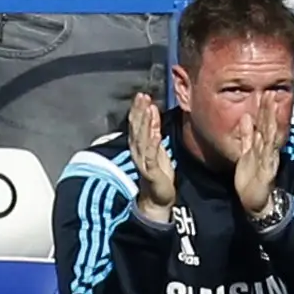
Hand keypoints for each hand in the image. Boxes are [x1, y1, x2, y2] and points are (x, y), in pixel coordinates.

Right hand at [127, 91, 177, 217]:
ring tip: (148, 108)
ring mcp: (143, 161)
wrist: (157, 198)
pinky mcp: (151, 171)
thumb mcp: (157, 148)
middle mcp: (138, 152)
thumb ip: (153, 131)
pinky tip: (155, 132)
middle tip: (142, 96)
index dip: (138, 110)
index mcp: (139, 146)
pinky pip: (151, 155)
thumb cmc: (158, 172)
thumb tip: (152, 112)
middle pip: (137, 129)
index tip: (141, 95)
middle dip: (139, 112)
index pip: (136, 125)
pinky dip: (152, 143)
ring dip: (145, 123)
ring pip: (142, 139)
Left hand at [232, 88, 289, 216]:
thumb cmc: (252, 177)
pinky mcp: (267, 171)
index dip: (264, 110)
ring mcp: (267, 159)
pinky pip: (267, 156)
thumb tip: (245, 117)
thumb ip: (246, 136)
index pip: (263, 124)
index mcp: (260, 146)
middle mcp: (266, 150)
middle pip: (268, 127)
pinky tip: (270, 135)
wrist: (255, 200)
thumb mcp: (247, 152)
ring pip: (269, 137)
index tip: (265, 93)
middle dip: (269, 111)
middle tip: (270, 94)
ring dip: (271, 122)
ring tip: (272, 108)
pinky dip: (269, 145)